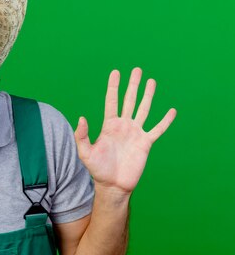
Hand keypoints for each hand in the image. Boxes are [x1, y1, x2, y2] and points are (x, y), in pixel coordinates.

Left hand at [74, 68, 176, 194]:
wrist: (113, 185)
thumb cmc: (98, 169)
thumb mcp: (85, 152)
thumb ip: (82, 135)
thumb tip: (82, 118)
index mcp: (109, 125)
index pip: (112, 101)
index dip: (113, 87)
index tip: (116, 72)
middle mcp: (123, 126)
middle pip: (129, 100)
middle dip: (133, 85)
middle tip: (137, 70)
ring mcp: (135, 133)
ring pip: (143, 109)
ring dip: (148, 95)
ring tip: (151, 81)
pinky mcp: (146, 143)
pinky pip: (157, 129)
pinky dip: (165, 121)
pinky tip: (172, 111)